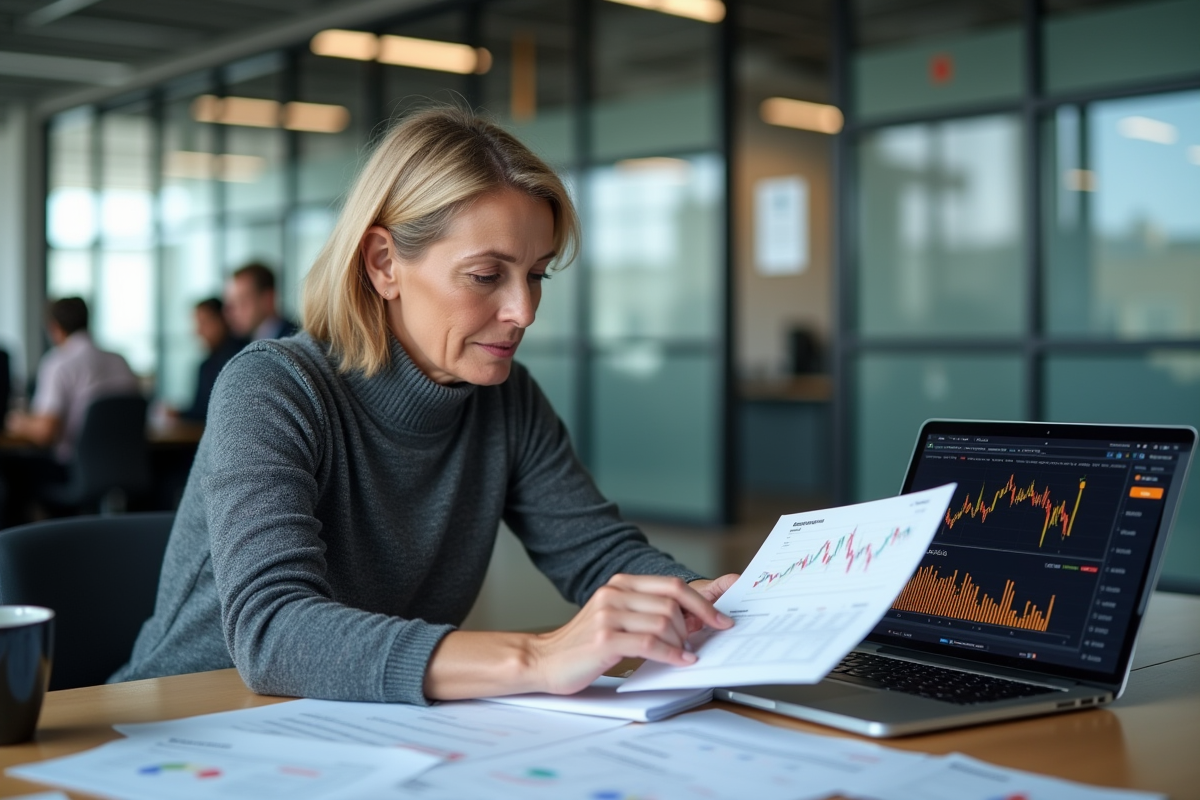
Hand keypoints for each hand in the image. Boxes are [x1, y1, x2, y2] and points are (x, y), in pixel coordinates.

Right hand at [528, 574, 734, 694]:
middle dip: (691, 626)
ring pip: (664, 623)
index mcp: (620, 584)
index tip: (721, 619)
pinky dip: (670, 654)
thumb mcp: (616, 618)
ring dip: (679, 643)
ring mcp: (608, 615)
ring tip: (680, 654)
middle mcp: (614, 593)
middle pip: (672, 603)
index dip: (702, 603)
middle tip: (695, 643)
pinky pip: (650, 643)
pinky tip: (678, 661)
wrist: (544, 660)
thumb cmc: (583, 645)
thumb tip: (692, 620)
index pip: (672, 585)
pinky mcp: (605, 639)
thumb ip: (647, 613)